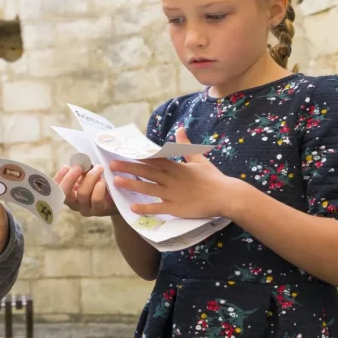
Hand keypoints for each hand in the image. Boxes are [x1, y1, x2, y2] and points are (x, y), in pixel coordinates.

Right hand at [54, 164, 116, 217]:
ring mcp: (86, 209)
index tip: (66, 166)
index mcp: (68, 194)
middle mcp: (74, 204)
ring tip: (98, 168)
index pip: (57, 189)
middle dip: (70, 178)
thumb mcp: (87, 174)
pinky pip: (96, 199)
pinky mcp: (98, 210)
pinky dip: (99, 187)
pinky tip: (102, 180)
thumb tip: (80, 160)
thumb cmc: (98, 182)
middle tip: (78, 167)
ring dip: (90, 178)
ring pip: (82, 194)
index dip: (59, 178)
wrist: (116, 196)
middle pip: (66, 194)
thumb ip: (82, 169)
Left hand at [110, 128, 239, 219]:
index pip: (154, 160)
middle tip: (112, 165)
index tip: (124, 153)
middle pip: (147, 172)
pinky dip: (146, 208)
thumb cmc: (212, 178)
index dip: (138, 156)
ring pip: (149, 188)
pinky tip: (133, 208)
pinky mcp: (176, 208)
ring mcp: (173, 194)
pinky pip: (159, 208)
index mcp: (177, 166)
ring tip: (116, 182)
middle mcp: (172, 179)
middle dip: (129, 168)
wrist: (226, 196)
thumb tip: (180, 128)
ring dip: (132, 185)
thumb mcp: (198, 158)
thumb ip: (185, 145)